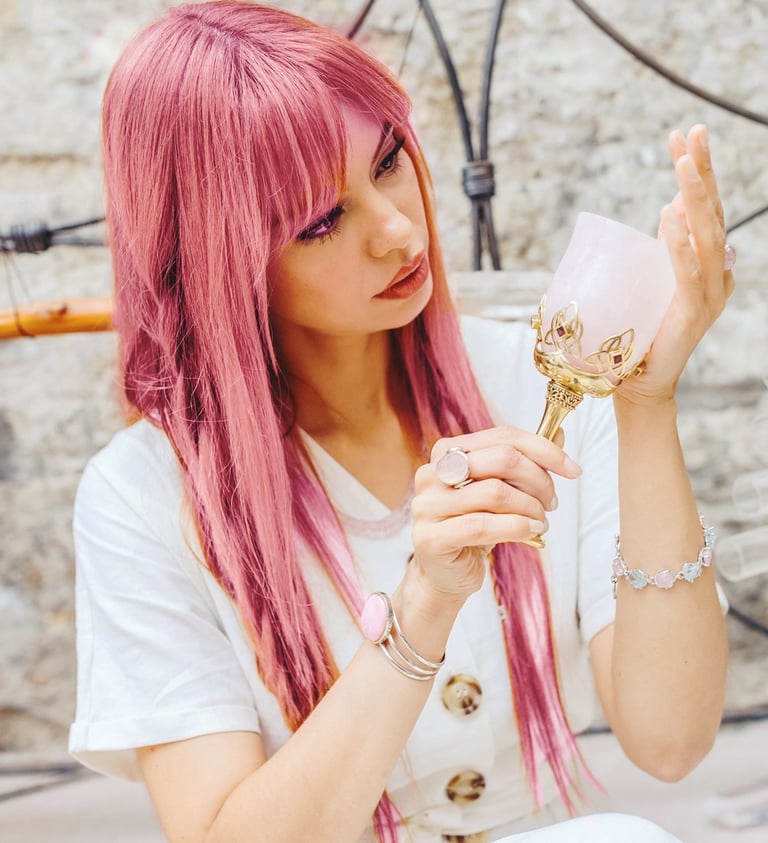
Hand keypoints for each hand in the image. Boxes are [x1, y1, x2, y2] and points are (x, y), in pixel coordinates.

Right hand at [409, 426, 580, 602]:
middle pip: (501, 459)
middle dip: (539, 480)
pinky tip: (530, 532)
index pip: (503, 436)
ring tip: (540, 521)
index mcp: (447, 452)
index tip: (572, 469)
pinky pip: (481, 525)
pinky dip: (515, 527)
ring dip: (530, 507)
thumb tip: (557, 434)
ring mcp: (427, 505)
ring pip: (495, 493)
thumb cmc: (473, 529)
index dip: (544, 450)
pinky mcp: (429, 538)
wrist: (446, 574)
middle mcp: (431, 473)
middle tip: (552, 502)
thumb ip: (524, 462)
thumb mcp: (501, 492)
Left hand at [615, 124, 733, 406]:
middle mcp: (717, 274)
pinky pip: (688, 272)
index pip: (704, 210)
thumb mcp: (652, 283)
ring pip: (706, 236)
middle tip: (692, 132)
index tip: (684, 137)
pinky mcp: (693, 313)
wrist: (642, 382)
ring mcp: (710, 295)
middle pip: (711, 214)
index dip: (697, 174)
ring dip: (694, 197)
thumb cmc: (641, 332)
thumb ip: (665, 251)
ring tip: (682, 164)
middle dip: (701, 171)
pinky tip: (671, 215)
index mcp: (708, 265)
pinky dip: (679, 243)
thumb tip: (669, 209)